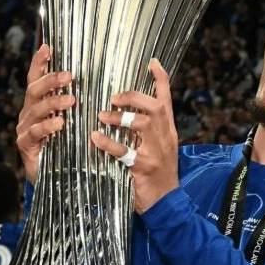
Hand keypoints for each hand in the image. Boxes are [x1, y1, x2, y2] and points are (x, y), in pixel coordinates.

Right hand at [16, 45, 75, 181]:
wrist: (60, 180)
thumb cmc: (69, 148)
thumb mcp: (76, 124)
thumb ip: (78, 107)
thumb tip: (97, 85)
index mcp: (40, 104)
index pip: (36, 79)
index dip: (39, 63)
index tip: (47, 47)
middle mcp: (29, 113)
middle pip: (34, 90)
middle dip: (51, 80)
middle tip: (69, 76)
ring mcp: (25, 129)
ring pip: (35, 109)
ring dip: (53, 102)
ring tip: (71, 100)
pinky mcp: (25, 145)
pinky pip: (34, 132)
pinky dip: (47, 126)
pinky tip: (59, 124)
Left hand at [92, 59, 178, 212]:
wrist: (168, 202)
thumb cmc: (159, 173)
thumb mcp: (161, 146)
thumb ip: (151, 128)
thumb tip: (132, 110)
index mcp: (169, 130)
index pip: (167, 99)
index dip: (161, 79)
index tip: (152, 62)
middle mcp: (165, 137)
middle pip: (155, 107)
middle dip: (133, 98)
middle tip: (113, 97)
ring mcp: (156, 153)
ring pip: (143, 124)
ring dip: (120, 117)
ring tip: (102, 116)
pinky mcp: (144, 168)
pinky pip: (125, 152)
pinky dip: (108, 143)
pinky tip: (95, 138)